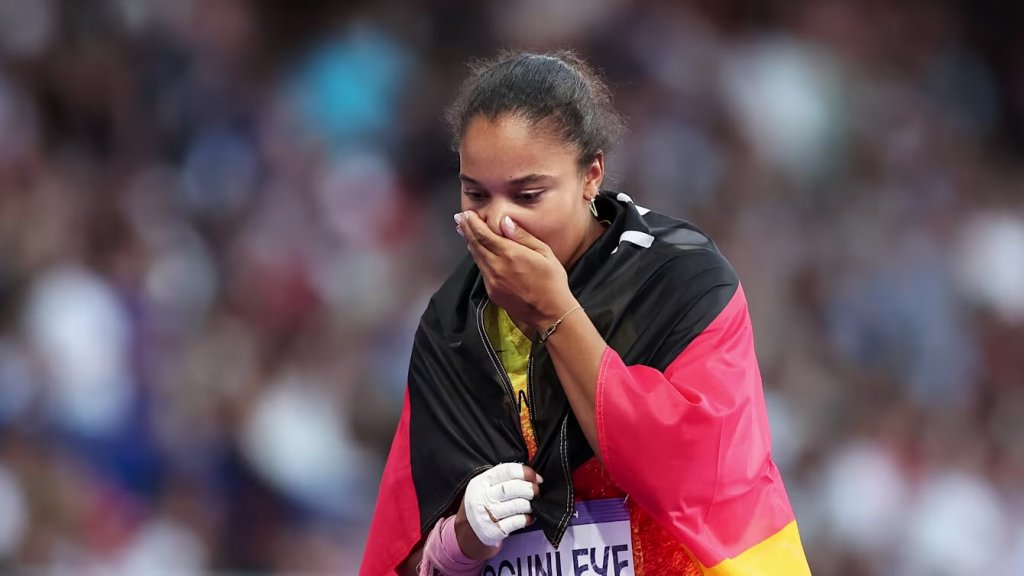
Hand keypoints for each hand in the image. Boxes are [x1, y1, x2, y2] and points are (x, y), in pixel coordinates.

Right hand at [454, 463, 542, 558]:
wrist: (468, 530)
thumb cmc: (484, 503)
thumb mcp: (486, 486)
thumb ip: (505, 479)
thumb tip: (533, 477)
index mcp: (481, 481)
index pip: (506, 471)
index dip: (525, 472)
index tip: (535, 478)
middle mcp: (482, 497)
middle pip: (511, 488)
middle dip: (529, 489)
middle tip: (536, 492)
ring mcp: (487, 515)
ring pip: (516, 505)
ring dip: (529, 504)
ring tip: (532, 505)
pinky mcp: (493, 531)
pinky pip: (516, 522)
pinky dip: (527, 518)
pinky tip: (529, 517)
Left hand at [457, 211, 577, 331]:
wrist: (550, 313)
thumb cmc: (552, 282)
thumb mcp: (544, 253)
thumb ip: (522, 236)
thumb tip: (505, 222)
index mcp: (510, 254)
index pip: (484, 234)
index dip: (473, 223)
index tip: (467, 214)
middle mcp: (496, 266)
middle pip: (475, 244)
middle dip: (466, 229)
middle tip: (459, 218)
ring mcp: (492, 281)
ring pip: (476, 257)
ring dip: (469, 242)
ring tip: (464, 231)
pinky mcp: (492, 292)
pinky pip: (482, 270)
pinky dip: (477, 257)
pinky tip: (478, 251)